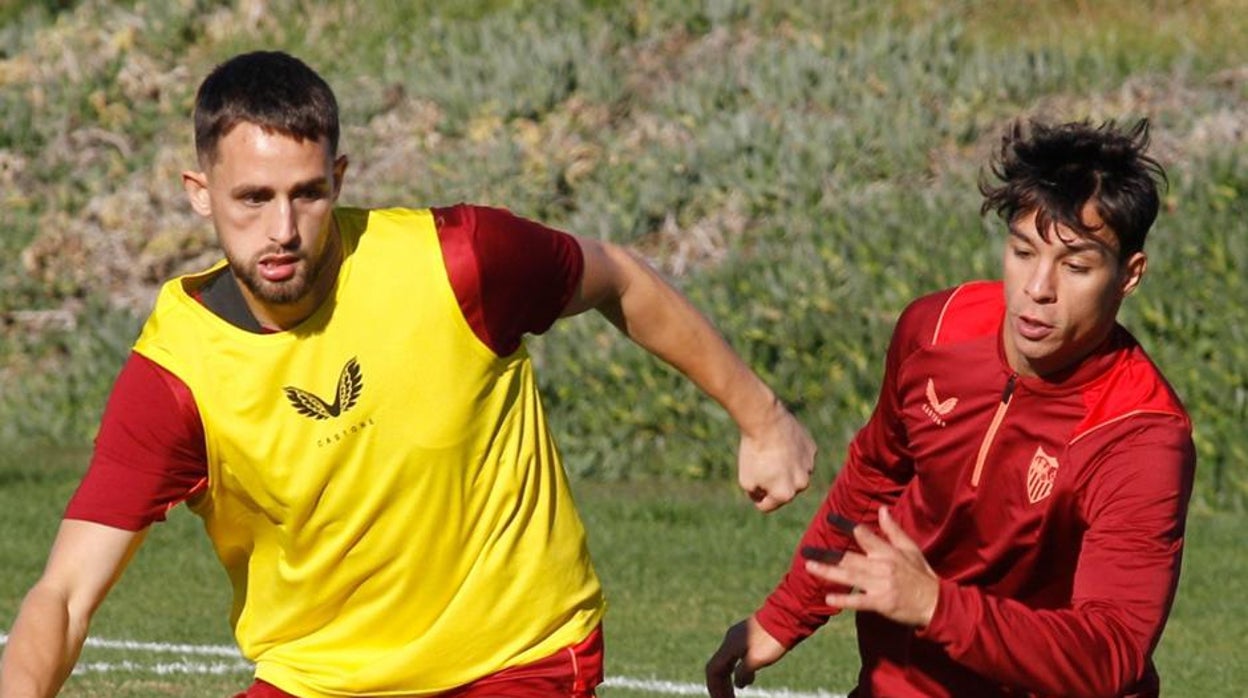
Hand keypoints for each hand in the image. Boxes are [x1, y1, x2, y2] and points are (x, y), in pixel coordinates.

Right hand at [705, 616, 787, 697]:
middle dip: (721, 685)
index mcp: (729, 646)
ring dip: (730, 679)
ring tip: (736, 692)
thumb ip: (743, 673)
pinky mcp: (750, 636)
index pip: (713, 670)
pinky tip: (750, 677)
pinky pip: (737, 656)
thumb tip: (738, 683)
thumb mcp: (756, 660)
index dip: (714, 688)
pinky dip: (739, 670)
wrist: (787, 615)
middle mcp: (730, 640)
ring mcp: (740, 637)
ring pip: (728, 662)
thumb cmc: (772, 638)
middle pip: (719, 667)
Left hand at [737, 403, 815, 511]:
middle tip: (761, 465)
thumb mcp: (745, 481)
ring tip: (771, 453)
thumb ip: (756, 494)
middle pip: (783, 490)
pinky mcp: (812, 449)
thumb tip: (763, 495)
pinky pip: (800, 456)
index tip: (750, 481)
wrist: (765, 421)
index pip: (767, 505)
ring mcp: (809, 466)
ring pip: (794, 473)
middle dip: (773, 483)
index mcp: (786, 494)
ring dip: (784, 468)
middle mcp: (802, 484)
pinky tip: (781, 443)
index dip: (755, 495)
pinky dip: (791, 453)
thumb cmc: (753, 452)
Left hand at [804, 506, 938, 626]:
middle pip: (849, 557)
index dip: (845, 525)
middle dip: (826, 554)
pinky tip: (827, 598)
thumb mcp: (910, 549)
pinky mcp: (882, 603)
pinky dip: (844, 599)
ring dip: (828, 572)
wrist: (936, 603)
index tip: (829, 518)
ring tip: (809, 568)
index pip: (863, 534)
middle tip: (806, 550)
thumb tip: (882, 509)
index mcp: (888, 552)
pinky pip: (859, 601)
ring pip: (849, 576)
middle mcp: (882, 566)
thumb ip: (893, 530)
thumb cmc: (921, 575)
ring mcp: (881, 585)